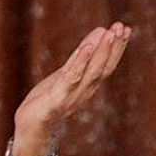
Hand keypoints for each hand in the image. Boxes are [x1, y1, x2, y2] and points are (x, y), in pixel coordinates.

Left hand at [10, 22, 130, 155]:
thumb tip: (98, 33)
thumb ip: (79, 57)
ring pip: (92, 72)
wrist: (30, 129)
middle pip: (104, 68)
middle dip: (113, 47)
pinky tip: (86, 47)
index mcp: (88, 87)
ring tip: (108, 33)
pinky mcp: (57, 100)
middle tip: (121, 27)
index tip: (125, 29)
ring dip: (101, 52)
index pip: (107, 66)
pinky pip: (71, 79)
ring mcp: (72, 97)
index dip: (117, 48)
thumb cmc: (46, 100)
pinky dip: (80, 63)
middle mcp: (85, 92)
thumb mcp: (64, 75)